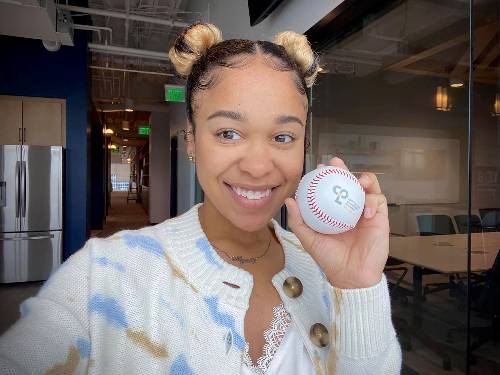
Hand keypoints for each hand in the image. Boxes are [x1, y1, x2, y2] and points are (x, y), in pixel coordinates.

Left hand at [285, 157, 388, 288]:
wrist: (350, 275)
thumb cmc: (329, 258)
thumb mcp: (309, 239)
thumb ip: (299, 221)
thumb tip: (289, 201)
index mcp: (334, 212)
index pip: (332, 189)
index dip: (327, 176)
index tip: (320, 168)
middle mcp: (350, 209)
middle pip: (350, 182)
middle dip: (345, 169)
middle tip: (336, 164)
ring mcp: (366, 213)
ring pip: (369, 187)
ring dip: (366, 179)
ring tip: (359, 181)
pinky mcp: (380, 219)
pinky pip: (379, 201)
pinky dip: (373, 202)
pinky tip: (366, 211)